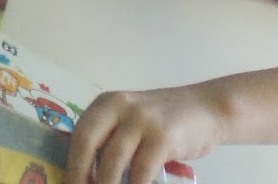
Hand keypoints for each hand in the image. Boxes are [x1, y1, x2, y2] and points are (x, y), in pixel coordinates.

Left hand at [67, 86, 223, 183]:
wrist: (206, 109)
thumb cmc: (163, 122)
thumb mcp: (131, 120)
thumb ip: (112, 138)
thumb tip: (87, 173)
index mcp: (107, 103)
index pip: (80, 133)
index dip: (72, 163)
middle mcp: (120, 106)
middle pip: (89, 142)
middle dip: (81, 173)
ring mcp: (142, 120)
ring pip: (114, 159)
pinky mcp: (163, 136)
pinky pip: (142, 169)